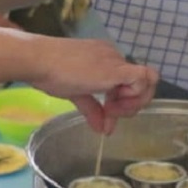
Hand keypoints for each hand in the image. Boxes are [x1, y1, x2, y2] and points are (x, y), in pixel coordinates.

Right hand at [30, 38, 157, 134]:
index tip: (106, 116)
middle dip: (129, 105)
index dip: (122, 102)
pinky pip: (143, 79)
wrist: (40, 60)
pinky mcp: (118, 69)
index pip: (127, 82)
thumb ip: (92, 109)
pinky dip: (134, 96)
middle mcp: (114, 57)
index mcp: (105, 59)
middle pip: (140, 83)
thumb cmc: (50, 72)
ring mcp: (117, 61)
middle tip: (109, 115)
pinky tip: (112, 105)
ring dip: (133, 103)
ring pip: (147, 82)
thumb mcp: (75, 93)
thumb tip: (102, 130)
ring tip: (110, 110)